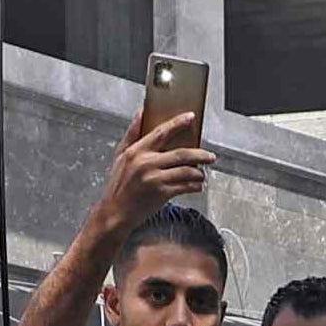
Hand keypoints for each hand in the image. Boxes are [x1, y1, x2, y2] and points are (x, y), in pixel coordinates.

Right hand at [104, 99, 206, 220]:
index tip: (191, 117)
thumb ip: (131, 133)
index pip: (161, 132)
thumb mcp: (120, 155)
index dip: (178, 123)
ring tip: (202, 174)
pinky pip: (184, 187)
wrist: (115, 212)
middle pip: (181, 154)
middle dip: (200, 154)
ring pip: (186, 171)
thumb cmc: (118, 185)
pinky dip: (194, 186)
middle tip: (210, 156)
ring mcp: (154, 179)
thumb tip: (141, 113)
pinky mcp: (161, 193)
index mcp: (137, 151)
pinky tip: (197, 186)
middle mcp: (146, 163)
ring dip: (198, 173)